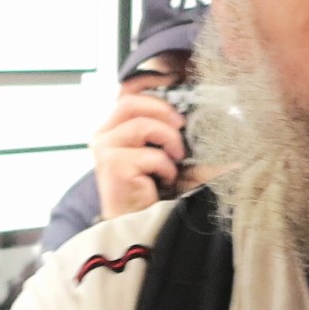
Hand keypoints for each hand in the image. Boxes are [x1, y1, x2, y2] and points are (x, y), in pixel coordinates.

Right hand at [92, 85, 191, 218]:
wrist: (136, 224)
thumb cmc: (148, 188)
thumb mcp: (159, 152)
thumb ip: (168, 132)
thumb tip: (206, 115)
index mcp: (111, 128)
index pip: (124, 93)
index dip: (149, 85)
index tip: (173, 86)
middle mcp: (102, 136)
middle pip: (128, 102)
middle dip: (161, 109)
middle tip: (181, 125)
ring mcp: (104, 150)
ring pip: (142, 125)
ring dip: (168, 141)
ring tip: (176, 159)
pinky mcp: (113, 166)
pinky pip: (149, 155)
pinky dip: (165, 166)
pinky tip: (165, 179)